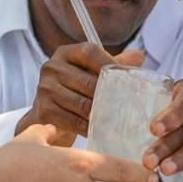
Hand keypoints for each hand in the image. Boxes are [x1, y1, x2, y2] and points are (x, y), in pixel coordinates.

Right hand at [15, 44, 144, 144]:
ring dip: (101, 113)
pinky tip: (100, 129)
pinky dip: (89, 127)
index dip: (109, 64)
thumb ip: (113, 64)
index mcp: (65, 53)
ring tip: (117, 118)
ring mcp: (45, 90)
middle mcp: (51, 68)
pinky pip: (74, 121)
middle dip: (109, 95)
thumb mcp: (92, 72)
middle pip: (87, 81)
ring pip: (82, 104)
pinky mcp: (44, 111)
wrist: (48, 114)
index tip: (125, 78)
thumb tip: (138, 57)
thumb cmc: (75, 89)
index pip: (89, 52)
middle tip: (128, 104)